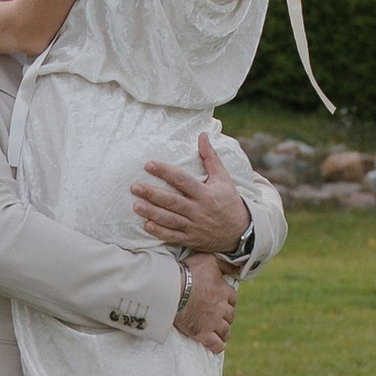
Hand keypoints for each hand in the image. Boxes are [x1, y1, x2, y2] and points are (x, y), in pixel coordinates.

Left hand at [133, 131, 250, 257]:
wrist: (241, 232)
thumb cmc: (229, 201)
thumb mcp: (223, 178)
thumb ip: (210, 157)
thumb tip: (202, 135)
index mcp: (206, 194)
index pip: (182, 180)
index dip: (165, 172)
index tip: (149, 164)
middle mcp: (199, 210)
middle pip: (172, 201)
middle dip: (153, 194)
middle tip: (135, 187)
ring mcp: (194, 226)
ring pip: (170, 219)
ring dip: (152, 213)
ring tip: (136, 205)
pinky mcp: (191, 239)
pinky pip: (173, 236)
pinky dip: (160, 232)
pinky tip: (146, 225)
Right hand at [176, 255, 236, 354]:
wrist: (172, 289)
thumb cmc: (189, 272)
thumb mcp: (209, 260)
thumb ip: (224, 263)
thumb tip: (236, 267)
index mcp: (224, 291)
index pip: (233, 298)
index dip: (227, 300)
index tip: (222, 301)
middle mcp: (222, 308)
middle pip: (230, 315)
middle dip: (225, 316)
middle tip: (218, 316)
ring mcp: (213, 322)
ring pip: (225, 331)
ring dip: (224, 331)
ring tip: (220, 332)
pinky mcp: (202, 334)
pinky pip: (216, 344)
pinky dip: (218, 346)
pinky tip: (217, 345)